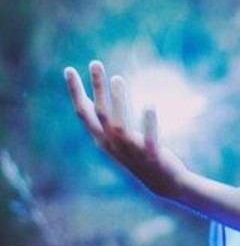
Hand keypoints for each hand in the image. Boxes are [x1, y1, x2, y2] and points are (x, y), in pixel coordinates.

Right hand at [64, 60, 191, 201]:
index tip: (69, 69)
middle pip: (100, 114)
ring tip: (118, 78)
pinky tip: (149, 105)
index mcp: (102, 139)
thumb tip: (97, 97)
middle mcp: (112, 144)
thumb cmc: (137, 155)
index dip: (75, 92)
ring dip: (118, 101)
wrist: (163, 183)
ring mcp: (131, 151)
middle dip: (96, 88)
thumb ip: (106, 122)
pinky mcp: (152, 156)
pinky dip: (148, 123)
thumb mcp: (117, 139)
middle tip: (95, 63)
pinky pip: (149, 139)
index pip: (84, 112)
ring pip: (119, 125)